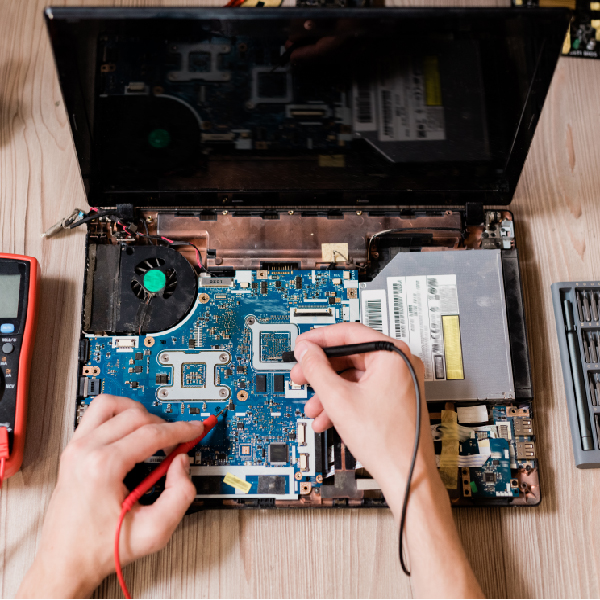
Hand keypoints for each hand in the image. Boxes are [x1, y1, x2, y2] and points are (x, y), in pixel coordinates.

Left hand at [18, 395, 203, 598]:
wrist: (65, 562)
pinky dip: (117, 415)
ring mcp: (75, 448)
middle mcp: (85, 452)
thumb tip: (182, 463)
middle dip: (164, 424)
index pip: (152, 433)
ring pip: (111, 405)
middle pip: (136, 416)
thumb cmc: (100, 549)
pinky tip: (129, 430)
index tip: (194, 429)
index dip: (181, 429)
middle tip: (178, 438)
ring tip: (152, 429)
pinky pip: (95, 414)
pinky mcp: (71, 451)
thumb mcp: (153, 531)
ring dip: (137, 412)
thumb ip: (180, 495)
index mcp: (103, 468)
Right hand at [290, 324, 481, 596]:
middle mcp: (400, 363)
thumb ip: (316, 368)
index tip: (302, 347)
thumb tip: (306, 351)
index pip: (349, 332)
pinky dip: (343, 402)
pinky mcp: (396, 399)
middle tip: (301, 376)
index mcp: (392, 354)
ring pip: (354, 377)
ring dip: (329, 391)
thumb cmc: (386, 440)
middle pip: (350, 355)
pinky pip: (363, 391)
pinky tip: (326, 418)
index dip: (319, 340)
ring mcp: (400, 382)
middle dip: (321, 371)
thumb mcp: (338, 398)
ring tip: (313, 407)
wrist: (406, 476)